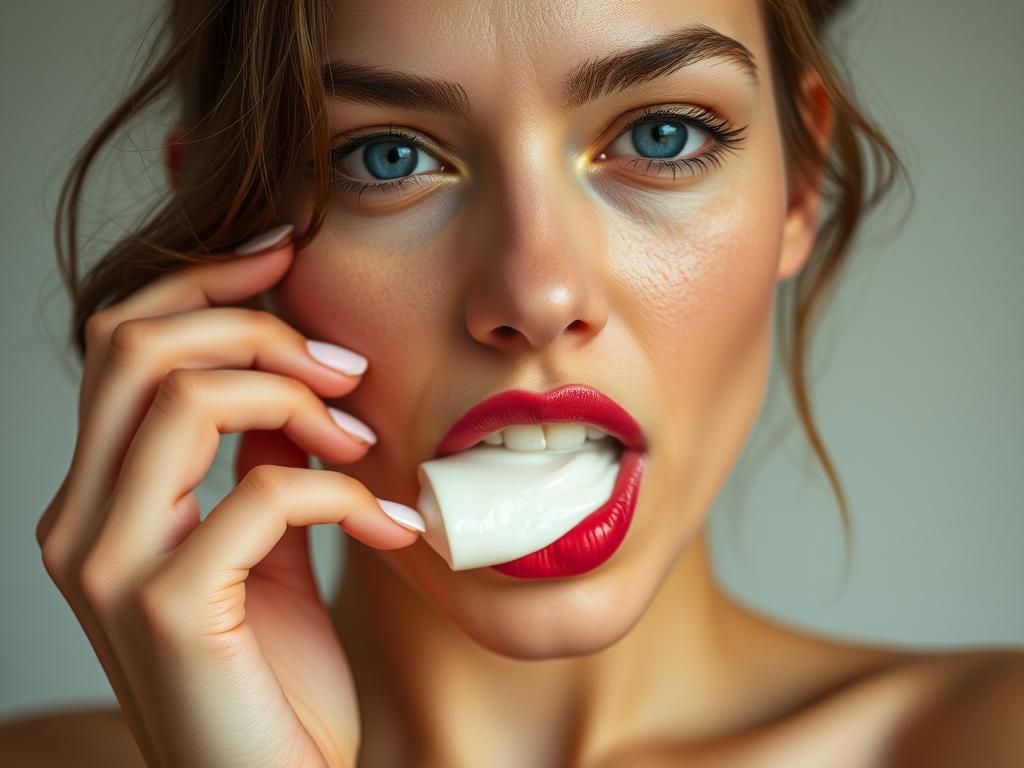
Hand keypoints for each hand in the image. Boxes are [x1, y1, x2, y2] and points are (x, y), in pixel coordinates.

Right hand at [35, 231, 419, 766]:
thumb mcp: (265, 544)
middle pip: (139, 346)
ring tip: (365, 442)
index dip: (204, 282)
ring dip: (299, 399)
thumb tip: (287, 375)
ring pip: (186, 398)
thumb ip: (257, 458)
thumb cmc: (272, 674)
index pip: (121, 341)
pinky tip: (392, 529)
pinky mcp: (168, 609)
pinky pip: (264, 494)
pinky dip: (345, 493)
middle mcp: (81, 520)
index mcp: (98, 496)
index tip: (286, 254)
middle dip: (256, 327)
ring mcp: (111, 565)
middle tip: (344, 366)